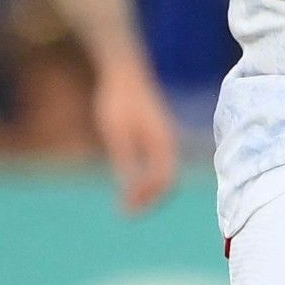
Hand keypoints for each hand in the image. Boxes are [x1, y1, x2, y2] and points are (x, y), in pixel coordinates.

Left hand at [92, 61, 179, 216]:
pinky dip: (146, 178)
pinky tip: (128, 181)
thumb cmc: (118, 101)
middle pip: (167, 181)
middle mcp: (168, 142)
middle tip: (126, 213)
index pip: (163, 181)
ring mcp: (163, 138)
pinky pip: (157, 164)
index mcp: (162, 143)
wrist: (123, 72)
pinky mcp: (155, 135)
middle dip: (149, 200)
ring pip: (163, 173)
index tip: (126, 211)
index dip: (146, 199)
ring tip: (126, 202)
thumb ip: (125, 161)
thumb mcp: (117, 134)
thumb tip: (129, 190)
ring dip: (148, 190)